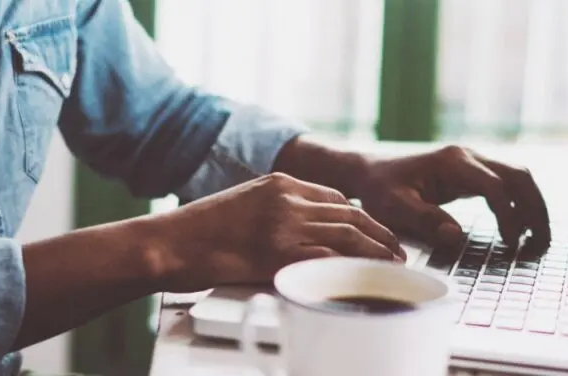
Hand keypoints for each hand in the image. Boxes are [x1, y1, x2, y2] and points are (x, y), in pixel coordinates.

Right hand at [152, 173, 404, 291]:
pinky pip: (328, 258)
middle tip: (397, 251)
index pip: (335, 198)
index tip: (375, 232)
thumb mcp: (242, 205)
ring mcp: (284, 224)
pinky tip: (365, 277)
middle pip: (350, 214)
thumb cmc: (198, 232)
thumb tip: (298, 232)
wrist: (169, 242)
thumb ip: (274, 211)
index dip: (362, 217)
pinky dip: (352, 268)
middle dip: (380, 234)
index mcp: (278, 182)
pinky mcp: (278, 252)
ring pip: (348, 235)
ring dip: (376, 252)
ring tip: (393, 266)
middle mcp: (287, 198)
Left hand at [273, 138, 550, 248]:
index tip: (510, 243)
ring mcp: (473, 162)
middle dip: (535, 209)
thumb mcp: (394, 207)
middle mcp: (468, 156)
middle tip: (541, 243)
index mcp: (452, 162)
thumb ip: (424, 219)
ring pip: (518, 178)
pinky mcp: (472, 173)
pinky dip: (520, 205)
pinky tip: (520, 231)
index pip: (494, 187)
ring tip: (538, 240)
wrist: (369, 173)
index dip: (507, 216)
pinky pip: (507, 185)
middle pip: (519, 176)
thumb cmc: (379, 189)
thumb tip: (455, 235)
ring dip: (533, 206)